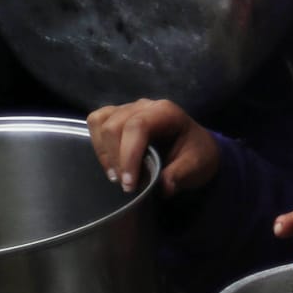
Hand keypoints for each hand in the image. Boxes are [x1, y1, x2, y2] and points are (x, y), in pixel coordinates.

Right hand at [87, 99, 220, 196]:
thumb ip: (180, 175)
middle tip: (128, 185)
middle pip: (114, 126)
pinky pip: (96, 122)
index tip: (129, 183)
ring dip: (105, 153)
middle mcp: (145, 106)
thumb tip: (164, 186)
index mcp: (166, 112)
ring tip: (117, 176)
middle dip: (116, 159)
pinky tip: (111, 163)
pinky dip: (98, 144)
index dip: (128, 155)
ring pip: (100, 122)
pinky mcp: (116, 117)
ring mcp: (128, 109)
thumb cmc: (196, 154)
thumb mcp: (196, 167)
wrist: (195, 149)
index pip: (138, 126)